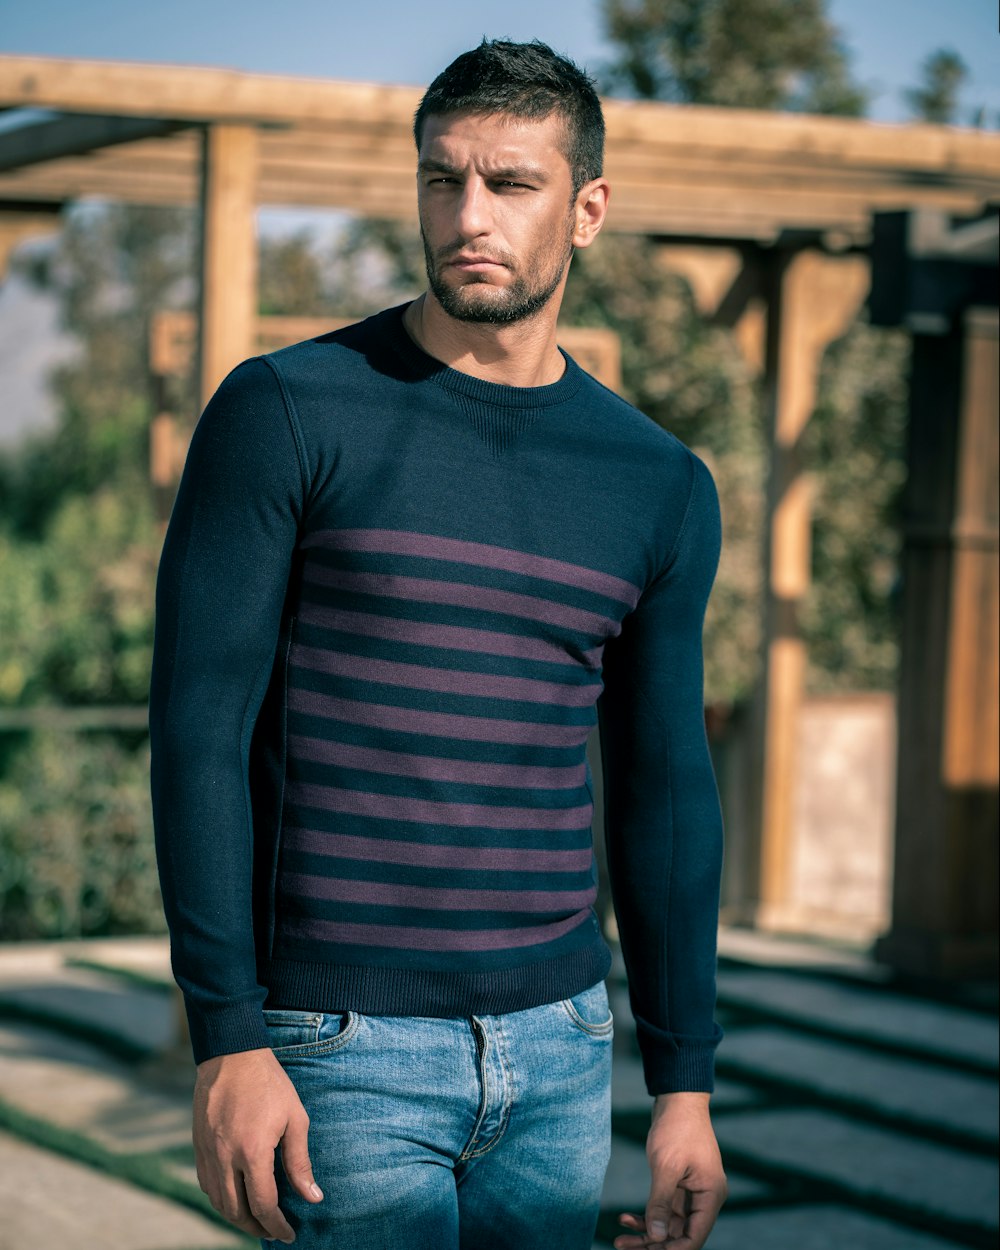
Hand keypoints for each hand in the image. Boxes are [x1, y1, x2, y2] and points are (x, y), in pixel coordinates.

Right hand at [193, 1047, 322, 1242]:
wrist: (232, 1054)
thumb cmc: (269, 1083)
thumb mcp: (294, 1117)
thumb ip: (300, 1161)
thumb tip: (312, 1197)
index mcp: (252, 1151)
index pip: (263, 1204)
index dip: (276, 1225)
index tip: (289, 1234)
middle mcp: (225, 1157)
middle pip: (236, 1211)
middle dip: (256, 1228)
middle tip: (273, 1232)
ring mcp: (207, 1153)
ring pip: (218, 1202)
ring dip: (237, 1217)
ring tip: (257, 1220)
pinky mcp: (197, 1146)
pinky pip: (206, 1184)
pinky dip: (221, 1199)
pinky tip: (235, 1197)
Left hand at [613, 1092, 726, 1249]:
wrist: (677, 1100)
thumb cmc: (676, 1128)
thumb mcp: (665, 1166)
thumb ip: (660, 1203)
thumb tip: (656, 1238)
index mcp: (711, 1196)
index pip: (694, 1237)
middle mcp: (704, 1198)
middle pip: (679, 1235)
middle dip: (652, 1244)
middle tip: (622, 1246)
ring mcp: (692, 1193)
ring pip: (668, 1225)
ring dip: (645, 1233)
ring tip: (619, 1239)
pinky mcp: (678, 1186)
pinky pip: (663, 1209)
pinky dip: (645, 1215)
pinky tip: (624, 1217)